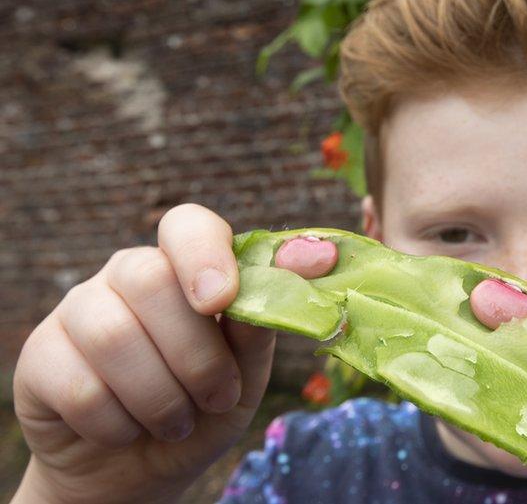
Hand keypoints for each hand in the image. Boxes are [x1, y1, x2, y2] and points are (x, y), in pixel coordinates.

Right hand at [12, 204, 277, 503]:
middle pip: (151, 280)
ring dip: (161, 397)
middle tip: (218, 397)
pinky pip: (81, 387)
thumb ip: (266, 318)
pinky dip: (119, 424)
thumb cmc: (204, 406)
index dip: (205, 255)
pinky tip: (129, 430)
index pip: (188, 224)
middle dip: (196, 355)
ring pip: (113, 336)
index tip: (221, 300)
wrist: (142, 469)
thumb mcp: (247, 370)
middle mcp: (128, 274)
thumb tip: (318, 258)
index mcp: (186, 266)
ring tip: (178, 422)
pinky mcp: (41, 356)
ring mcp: (78, 309)